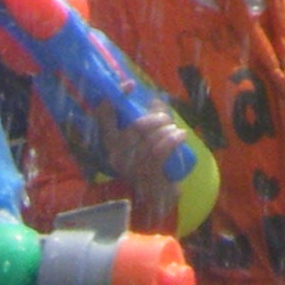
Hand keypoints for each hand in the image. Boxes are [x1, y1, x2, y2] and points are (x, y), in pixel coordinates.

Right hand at [108, 108, 197, 234]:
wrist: (157, 199)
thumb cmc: (150, 163)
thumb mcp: (142, 141)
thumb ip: (145, 122)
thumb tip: (154, 101)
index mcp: (111, 144)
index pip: (104, 117)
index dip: (115, 98)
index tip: (129, 84)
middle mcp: (118, 156)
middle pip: (134, 126)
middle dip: (153, 117)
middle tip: (164, 117)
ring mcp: (133, 167)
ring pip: (150, 137)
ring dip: (165, 128)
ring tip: (173, 129)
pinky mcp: (150, 176)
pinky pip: (161, 151)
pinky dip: (173, 139)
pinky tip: (180, 135)